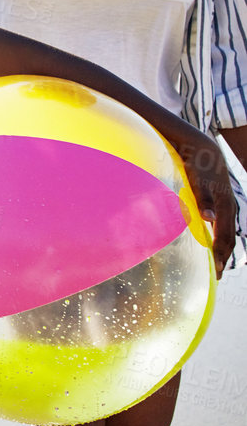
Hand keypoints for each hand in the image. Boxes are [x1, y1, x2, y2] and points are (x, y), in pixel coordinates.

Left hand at [176, 135, 237, 276]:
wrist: (204, 149)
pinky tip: (211, 242)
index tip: (214, 273)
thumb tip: (209, 218)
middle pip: (228, 239)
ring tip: (215, 264)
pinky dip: (219, 237)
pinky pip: (222, 226)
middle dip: (222, 257)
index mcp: (224, 207)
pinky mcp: (220, 203)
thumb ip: (203, 199)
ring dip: (222, 249)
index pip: (224, 238)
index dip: (220, 256)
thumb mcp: (197, 179)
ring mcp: (225, 206)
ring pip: (227, 233)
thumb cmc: (198, 164)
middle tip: (215, 276)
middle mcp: (228, 208)